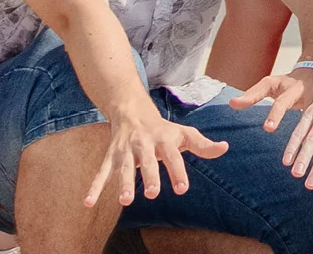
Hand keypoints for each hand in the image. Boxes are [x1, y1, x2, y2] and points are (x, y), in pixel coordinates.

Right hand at [81, 97, 227, 206]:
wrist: (131, 110)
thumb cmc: (163, 129)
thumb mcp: (184, 133)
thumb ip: (203, 145)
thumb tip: (225, 148)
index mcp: (163, 139)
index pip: (172, 156)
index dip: (177, 171)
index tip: (182, 188)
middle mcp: (143, 144)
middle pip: (146, 161)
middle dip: (149, 176)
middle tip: (152, 193)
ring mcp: (125, 150)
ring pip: (123, 167)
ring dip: (122, 183)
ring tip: (125, 200)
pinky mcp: (111, 156)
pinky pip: (101, 172)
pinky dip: (94, 187)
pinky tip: (88, 203)